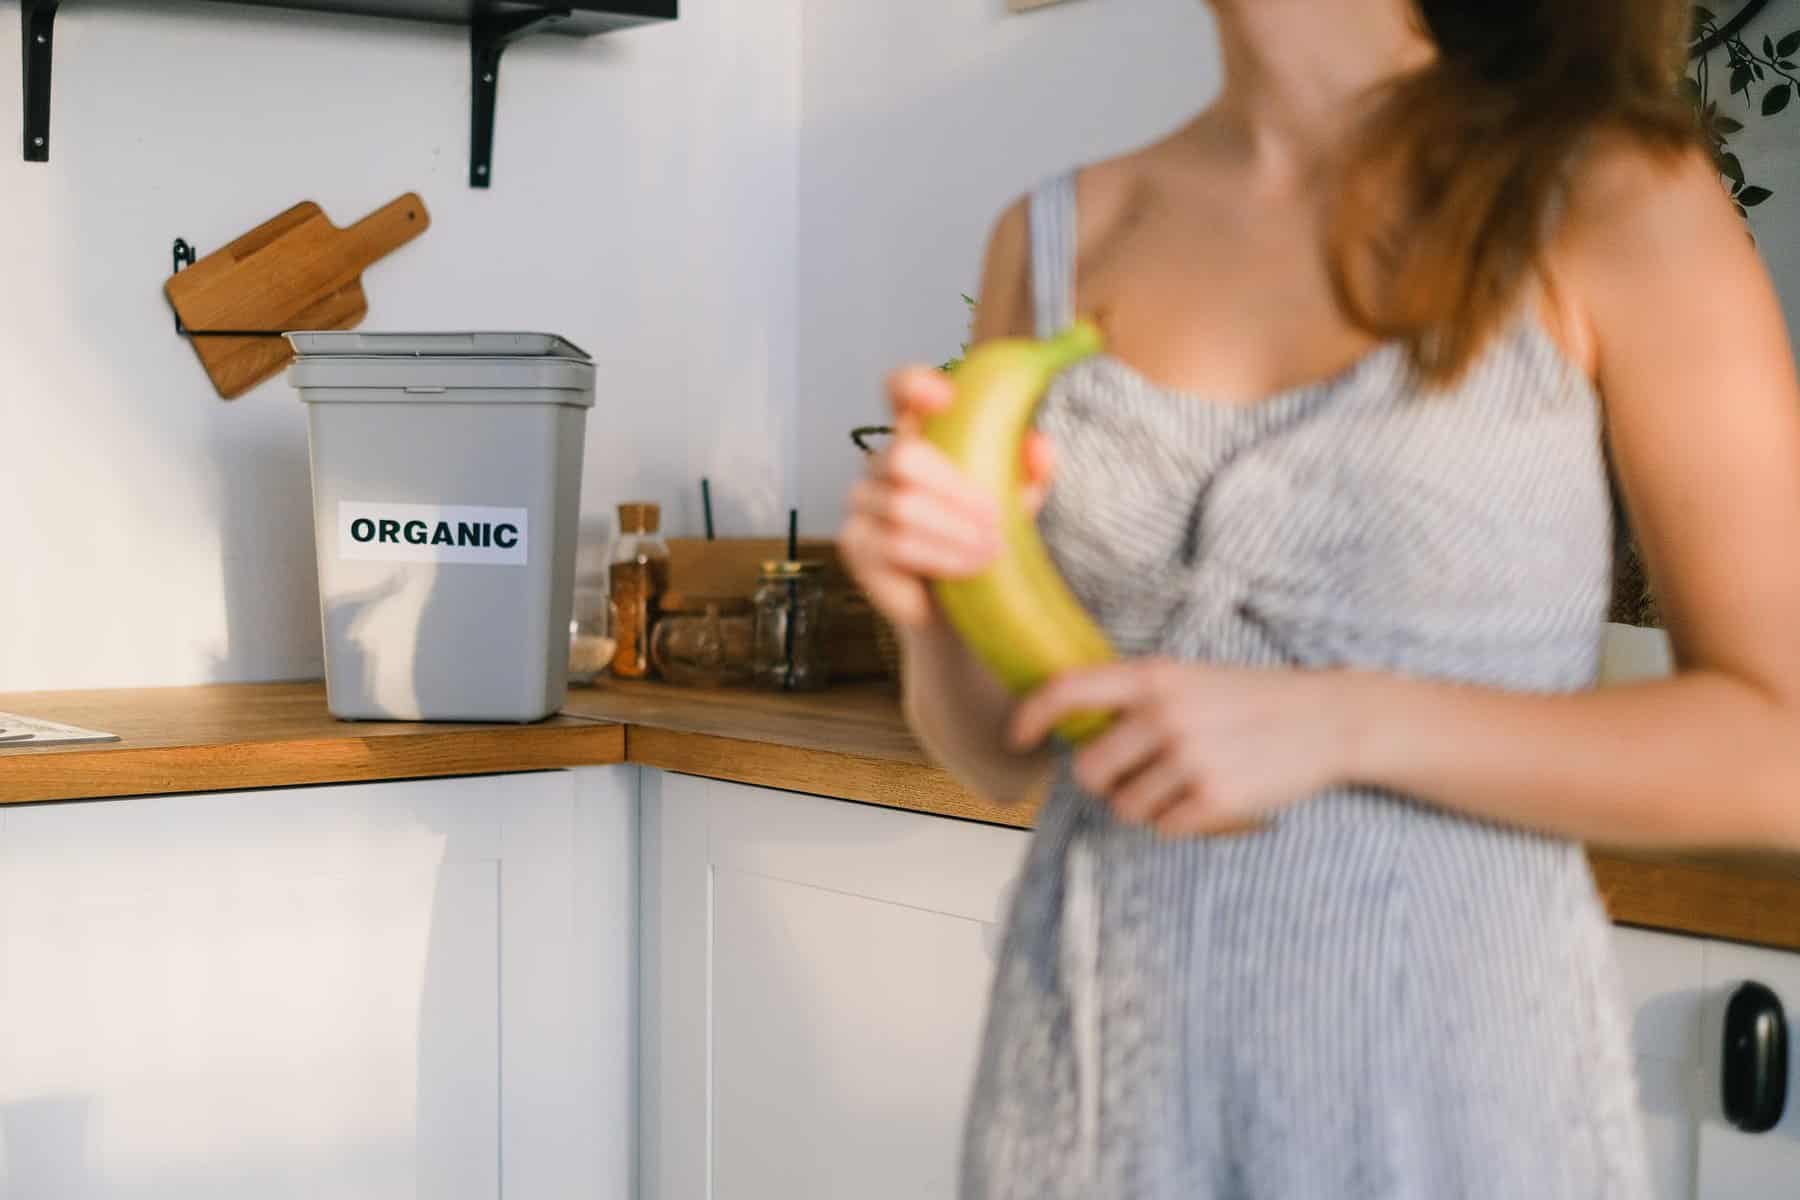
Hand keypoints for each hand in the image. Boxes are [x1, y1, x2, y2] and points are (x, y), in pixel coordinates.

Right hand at [839, 365, 1054, 629]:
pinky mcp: (854, 542)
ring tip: (991, 550)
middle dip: (955, 490)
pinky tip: (968, 568)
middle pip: (902, 456)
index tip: (944, 396)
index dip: (912, 384)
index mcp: (921, 435)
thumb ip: (1029, 471)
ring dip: (955, 531)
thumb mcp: (1018, 502)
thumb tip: (1040, 446)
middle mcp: (883, 462)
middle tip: (995, 519)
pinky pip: (895, 544)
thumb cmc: (985, 540)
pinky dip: (940, 556)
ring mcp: (863, 502)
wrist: (961, 607)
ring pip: (902, 507)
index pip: (899, 392)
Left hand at [1009, 660, 1355, 835]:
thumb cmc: (1251, 699)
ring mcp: (1190, 758)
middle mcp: (1165, 715)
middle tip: (1136, 775)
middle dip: (1104, 781)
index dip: (1031, 716)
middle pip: (1090, 771)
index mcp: (1153, 677)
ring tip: (1184, 783)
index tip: (1018, 738)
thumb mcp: (1189, 678)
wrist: (1328, 718)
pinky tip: (1208, 798)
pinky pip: (1164, 828)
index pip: (1068, 690)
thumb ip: (1135, 697)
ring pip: (1125, 807)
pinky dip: (1179, 822)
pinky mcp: (1215, 799)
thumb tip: (1073, 730)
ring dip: (1146, 805)